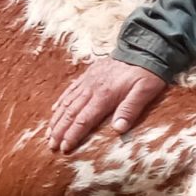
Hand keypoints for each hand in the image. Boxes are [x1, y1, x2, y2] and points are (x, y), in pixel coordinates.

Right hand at [47, 61, 170, 153]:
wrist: (143, 47)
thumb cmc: (146, 72)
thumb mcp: (145, 91)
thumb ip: (130, 109)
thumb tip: (118, 129)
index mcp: (104, 96)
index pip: (83, 120)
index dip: (72, 135)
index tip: (64, 148)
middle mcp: (92, 89)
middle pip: (71, 113)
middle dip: (59, 131)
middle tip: (51, 145)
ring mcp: (88, 81)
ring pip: (67, 102)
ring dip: (56, 119)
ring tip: (48, 133)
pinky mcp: (88, 75)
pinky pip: (70, 90)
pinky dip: (61, 101)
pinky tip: (54, 109)